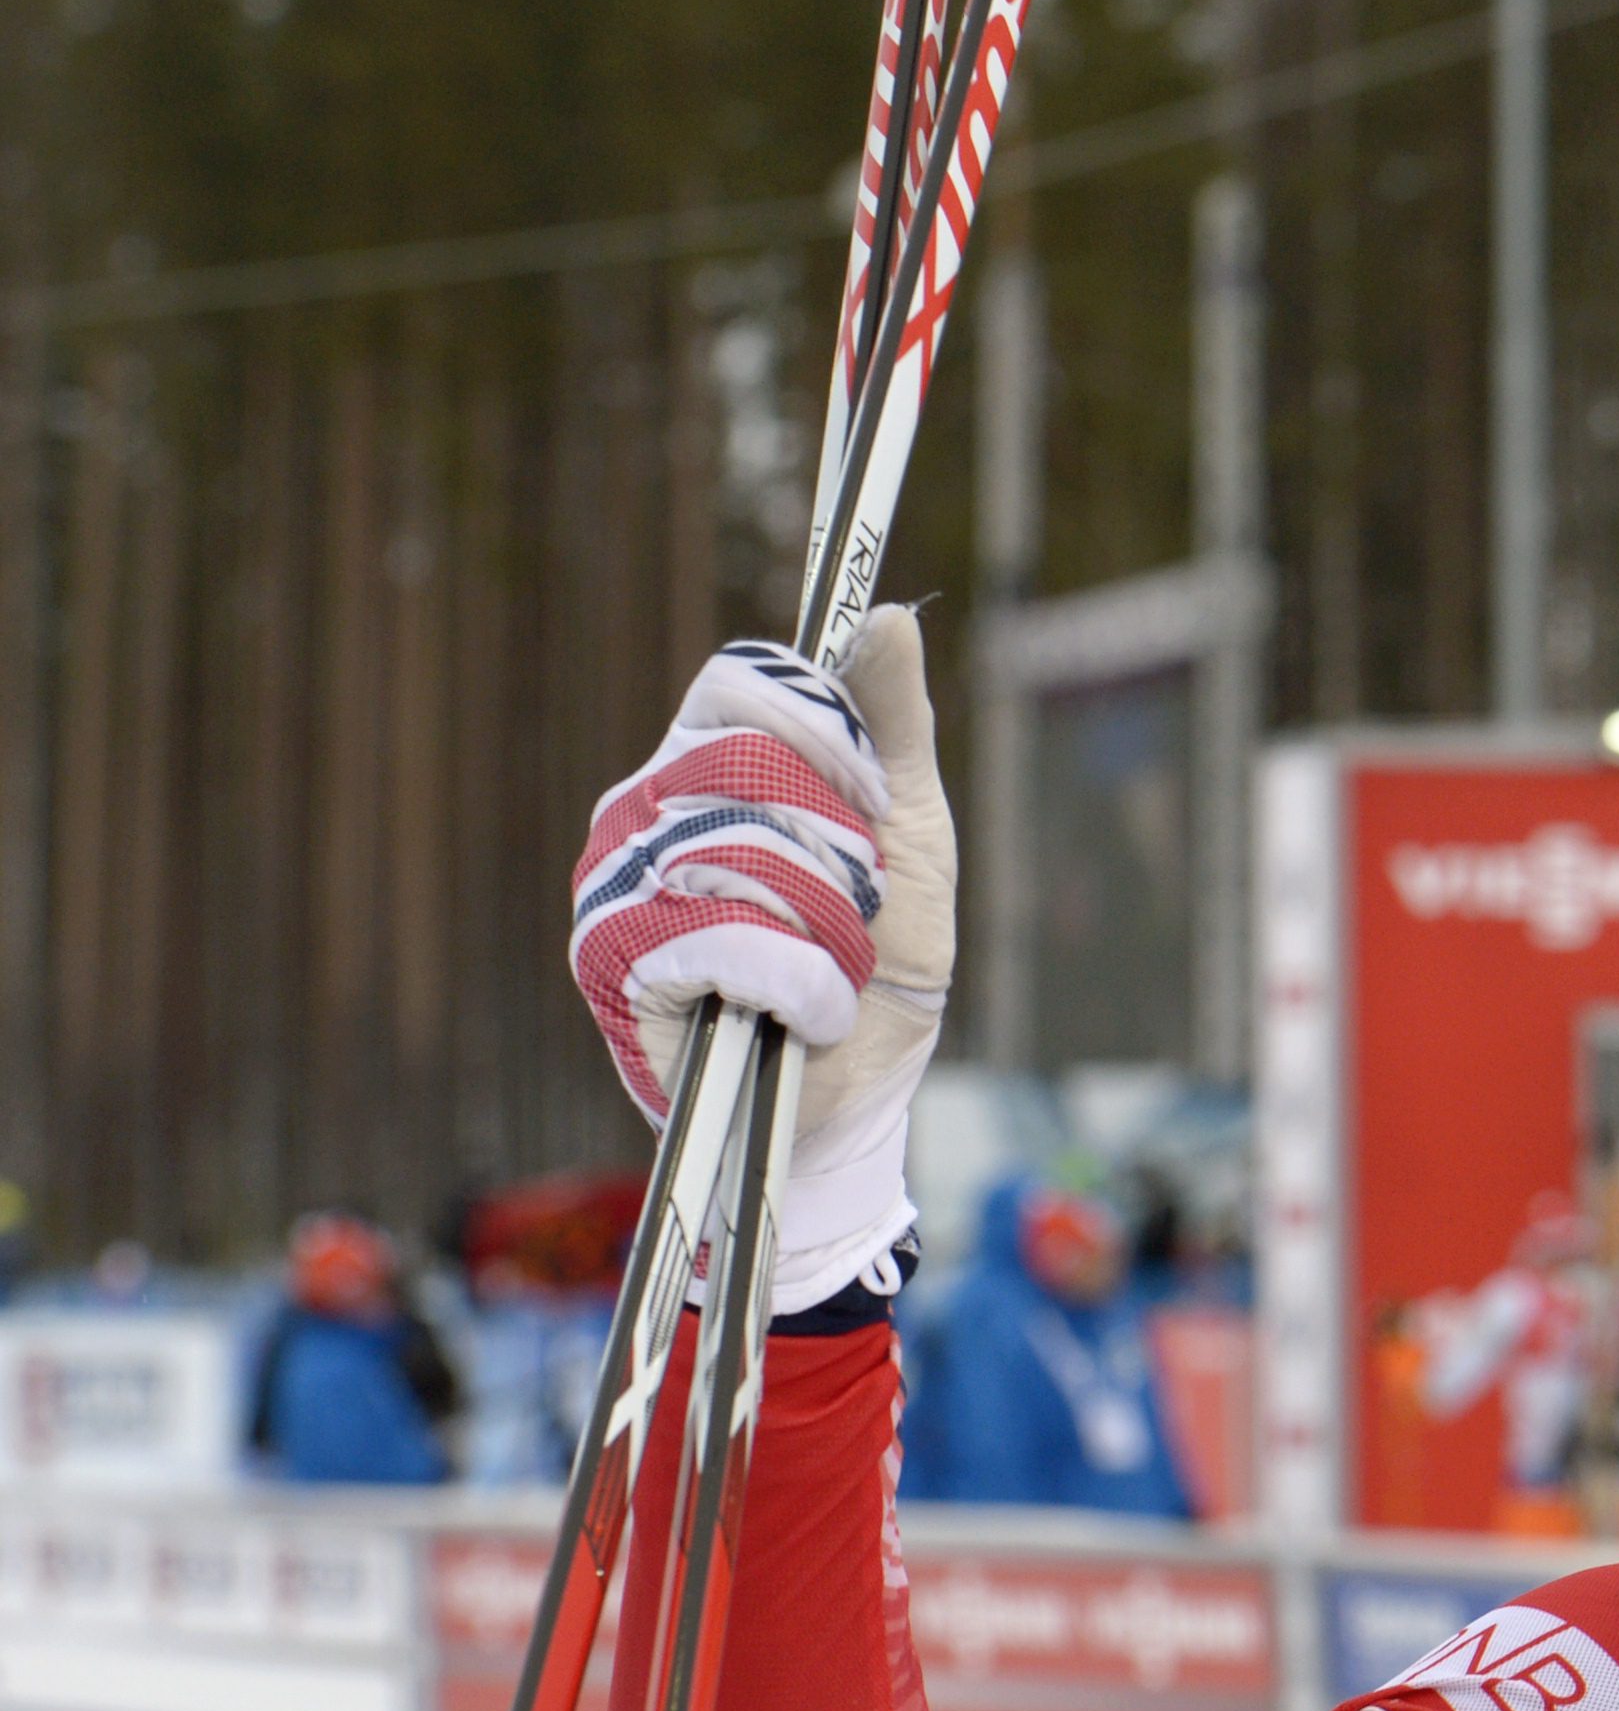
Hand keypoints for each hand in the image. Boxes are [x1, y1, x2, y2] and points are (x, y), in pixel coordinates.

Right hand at [569, 616, 954, 1312]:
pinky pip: (729, 939)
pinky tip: (805, 1012)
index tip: (870, 806)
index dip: (826, 738)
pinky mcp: (615, 966)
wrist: (861, 1095)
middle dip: (842, 848)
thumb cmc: (883, 957)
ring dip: (830, 923)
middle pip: (754, 764)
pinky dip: (800, 982)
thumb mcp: (911, 827)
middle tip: (854, 908)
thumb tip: (887, 614)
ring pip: (748, 852)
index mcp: (704, 765)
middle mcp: (641, 813)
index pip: (745, 687)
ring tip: (828, 966)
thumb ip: (892, 722)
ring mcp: (615, 887)